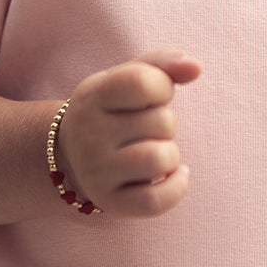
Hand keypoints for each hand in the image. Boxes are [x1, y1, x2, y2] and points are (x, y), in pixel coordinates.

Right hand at [57, 50, 201, 218]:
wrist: (70, 155)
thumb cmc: (112, 109)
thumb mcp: (127, 77)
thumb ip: (163, 64)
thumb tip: (196, 67)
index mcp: (93, 96)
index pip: (143, 82)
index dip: (162, 86)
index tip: (153, 95)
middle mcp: (89, 135)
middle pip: (163, 121)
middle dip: (166, 122)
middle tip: (145, 127)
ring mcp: (97, 172)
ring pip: (161, 159)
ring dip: (170, 154)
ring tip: (154, 150)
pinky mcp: (111, 202)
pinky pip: (157, 200)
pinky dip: (177, 187)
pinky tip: (173, 175)